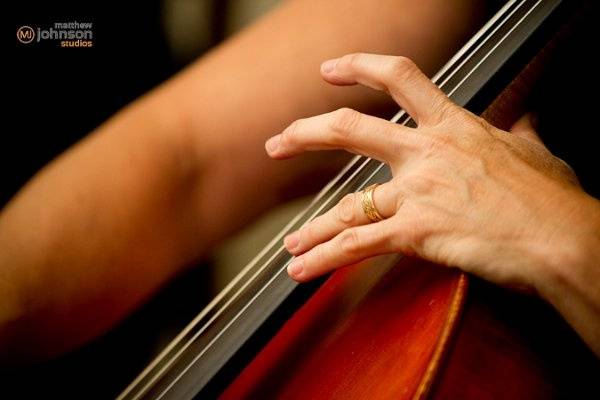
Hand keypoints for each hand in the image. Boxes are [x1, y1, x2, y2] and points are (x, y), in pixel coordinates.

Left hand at [265, 53, 591, 294]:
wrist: (564, 241)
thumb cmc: (553, 201)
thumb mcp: (537, 153)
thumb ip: (520, 134)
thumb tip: (525, 121)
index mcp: (453, 126)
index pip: (400, 77)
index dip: (359, 67)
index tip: (330, 71)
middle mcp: (426, 153)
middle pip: (349, 130)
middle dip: (304, 134)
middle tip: (277, 143)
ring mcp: (417, 191)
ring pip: (346, 202)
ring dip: (312, 226)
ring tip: (290, 242)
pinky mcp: (416, 231)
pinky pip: (357, 244)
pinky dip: (324, 258)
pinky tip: (300, 270)